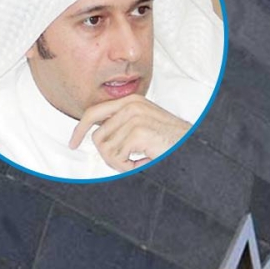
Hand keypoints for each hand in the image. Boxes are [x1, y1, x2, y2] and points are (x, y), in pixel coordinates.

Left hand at [69, 95, 191, 171]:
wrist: (196, 145)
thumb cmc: (174, 141)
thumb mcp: (145, 126)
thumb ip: (122, 125)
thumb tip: (96, 136)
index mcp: (132, 101)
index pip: (93, 112)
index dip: (79, 129)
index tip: (73, 143)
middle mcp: (131, 105)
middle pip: (97, 137)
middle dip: (109, 156)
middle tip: (127, 163)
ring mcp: (135, 117)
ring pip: (105, 149)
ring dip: (121, 162)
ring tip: (140, 161)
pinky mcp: (138, 132)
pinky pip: (117, 158)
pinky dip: (129, 167)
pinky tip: (145, 162)